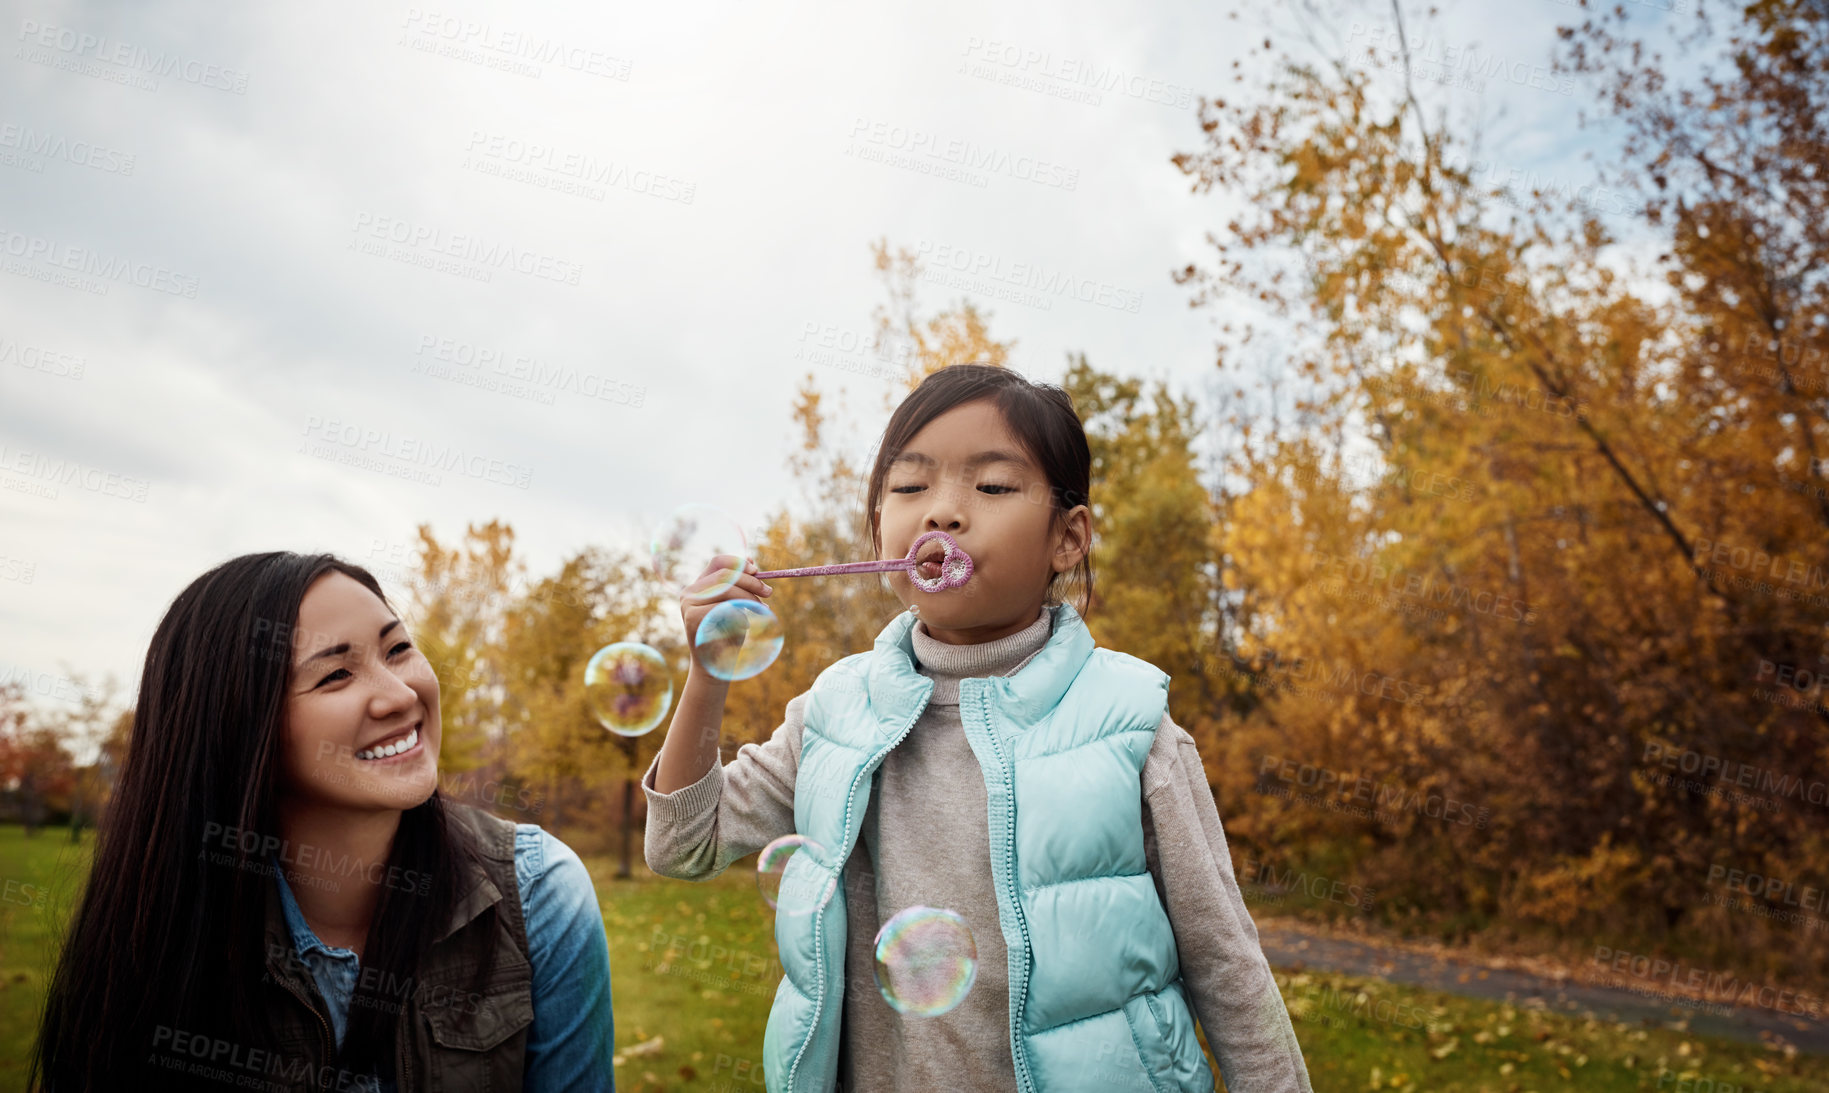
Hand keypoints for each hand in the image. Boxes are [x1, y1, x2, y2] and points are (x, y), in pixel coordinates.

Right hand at [679, 554, 772, 672]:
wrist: (716, 667)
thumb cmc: (728, 635)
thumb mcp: (737, 606)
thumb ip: (740, 585)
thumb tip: (752, 559)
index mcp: (699, 586)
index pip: (718, 562)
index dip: (739, 562)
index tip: (757, 571)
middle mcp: (689, 592)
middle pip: (725, 575)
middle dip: (751, 582)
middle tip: (769, 592)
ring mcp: (689, 604)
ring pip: (727, 589)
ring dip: (749, 599)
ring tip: (760, 611)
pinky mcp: (693, 617)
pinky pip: (725, 607)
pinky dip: (741, 616)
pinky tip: (743, 627)